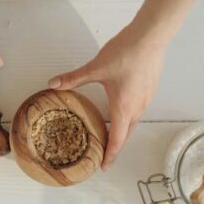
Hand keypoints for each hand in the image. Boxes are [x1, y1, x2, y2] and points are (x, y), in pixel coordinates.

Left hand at [48, 23, 166, 169]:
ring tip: (112, 135)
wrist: (150, 37)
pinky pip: (139, 110)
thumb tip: (53, 84)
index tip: (104, 166)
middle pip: (126, 134)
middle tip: (105, 155)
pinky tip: (122, 109)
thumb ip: (74, 78)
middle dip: (116, 146)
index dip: (110, 155)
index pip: (117, 140)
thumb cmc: (125, 53)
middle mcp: (137, 108)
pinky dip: (130, 117)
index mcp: (123, 108)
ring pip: (134, 122)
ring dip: (123, 131)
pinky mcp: (150, 90)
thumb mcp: (95, 68)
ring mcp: (146, 99)